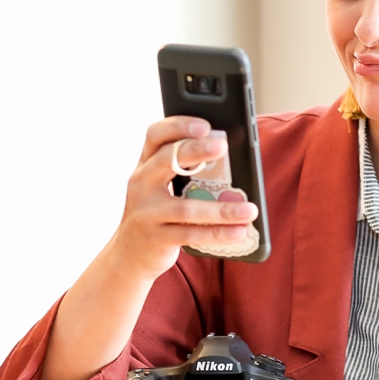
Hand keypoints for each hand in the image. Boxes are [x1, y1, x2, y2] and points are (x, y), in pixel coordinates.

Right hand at [114, 117, 258, 281]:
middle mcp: (142, 183)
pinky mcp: (156, 238)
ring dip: (222, 209)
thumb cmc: (157, 210)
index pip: (156, 135)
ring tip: (249, 210)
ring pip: (186, 207)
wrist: (129, 253)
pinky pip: (191, 234)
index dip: (178, 126)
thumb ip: (185, 169)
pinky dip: (218, 233)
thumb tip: (231, 159)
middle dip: (195, 151)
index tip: (204, 125)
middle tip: (222, 146)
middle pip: (167, 161)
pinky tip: (239, 231)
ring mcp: (146, 212)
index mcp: (146, 163)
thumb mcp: (162, 185)